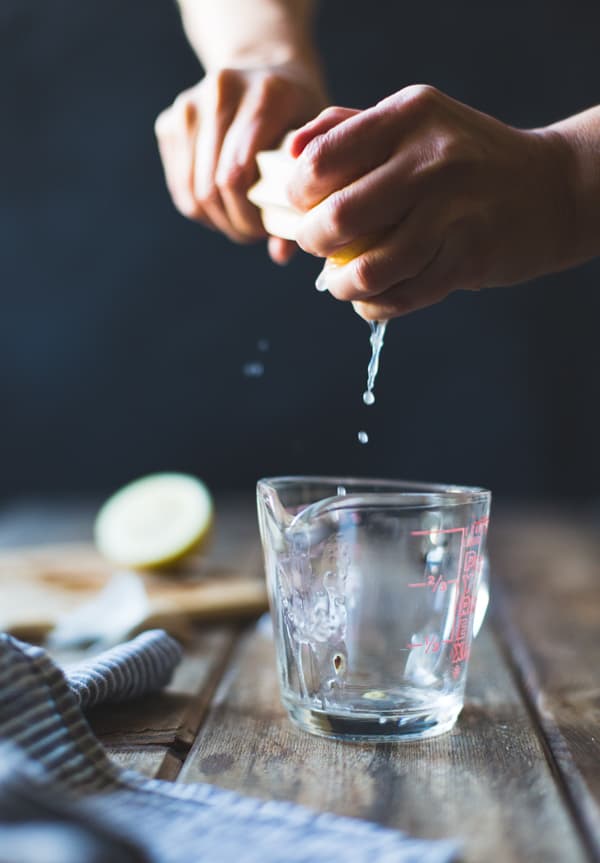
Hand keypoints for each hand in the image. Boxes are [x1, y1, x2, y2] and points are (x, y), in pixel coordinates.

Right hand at [155, 63, 325, 263]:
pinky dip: (202, 209)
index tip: (267, 229)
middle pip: (213, 187)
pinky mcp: (170, 122)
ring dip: (218, 220)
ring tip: (241, 221)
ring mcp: (189, 105)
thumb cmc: (302, 117)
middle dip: (234, 223)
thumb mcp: (318, 147)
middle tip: (254, 232)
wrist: (265, 68)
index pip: (238, 174)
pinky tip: (224, 205)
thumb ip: (304, 196)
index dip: (250, 216)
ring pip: (193, 192)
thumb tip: (280, 255)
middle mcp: (222, 92)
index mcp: (266, 95)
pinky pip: (181, 188)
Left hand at [287, 86, 572, 318]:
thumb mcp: (413, 122)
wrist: (548, 189)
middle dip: (312, 242)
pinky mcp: (469, 258)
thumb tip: (290, 152)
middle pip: (338, 218)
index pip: (321, 162)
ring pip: (369, 269)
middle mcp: (432, 160)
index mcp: (408, 117)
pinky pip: (402, 296)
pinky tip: (371, 299)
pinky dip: (374, 306)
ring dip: (342, 286)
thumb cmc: (463, 158)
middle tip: (318, 245)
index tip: (303, 206)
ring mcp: (454, 212)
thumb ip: (348, 128)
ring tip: (341, 282)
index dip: (297, 194)